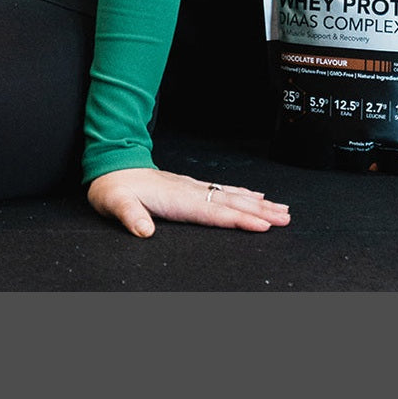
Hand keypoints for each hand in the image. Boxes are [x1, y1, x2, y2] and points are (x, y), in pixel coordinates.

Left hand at [87, 166, 289, 237]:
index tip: (263, 226)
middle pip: (231, 203)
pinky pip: (224, 191)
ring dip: (258, 203)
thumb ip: (130, 217)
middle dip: (260, 212)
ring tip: (281, 210)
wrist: (111, 167)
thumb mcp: (115, 204)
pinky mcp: (191, 187)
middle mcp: (189, 191)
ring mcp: (192, 187)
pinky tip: (256, 196)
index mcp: (176, 199)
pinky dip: (243, 194)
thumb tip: (144, 231)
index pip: (213, 213)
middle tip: (286, 219)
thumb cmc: (113, 188)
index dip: (239, 220)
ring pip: (232, 196)